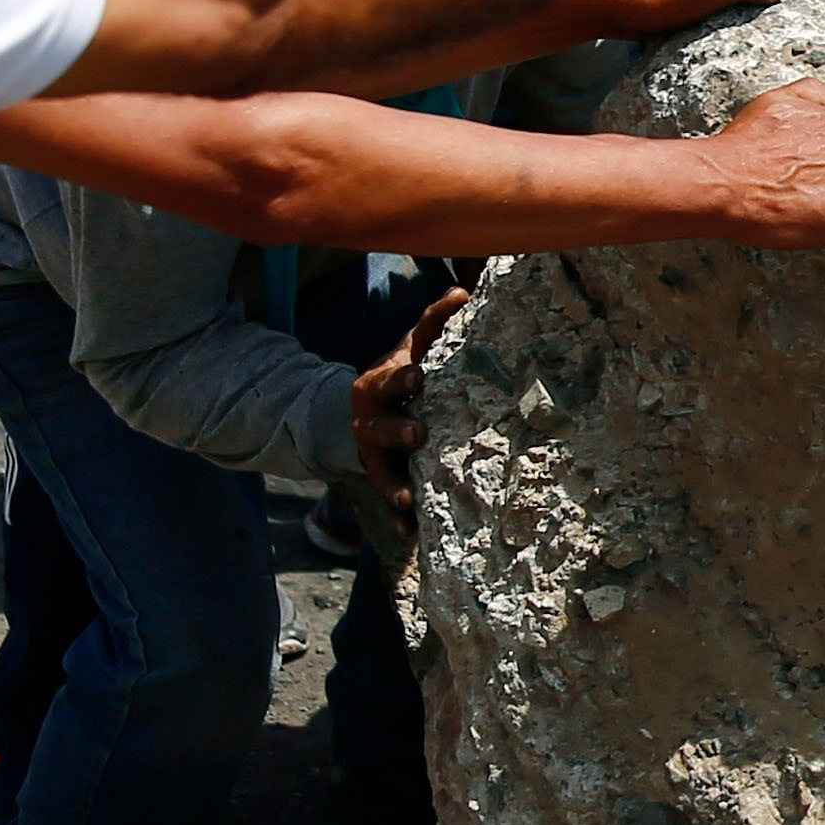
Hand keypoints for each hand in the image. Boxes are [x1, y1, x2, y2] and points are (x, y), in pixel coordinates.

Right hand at [348, 283, 469, 504]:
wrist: (362, 413)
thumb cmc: (403, 375)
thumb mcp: (414, 348)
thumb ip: (436, 323)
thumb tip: (463, 289)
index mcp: (383, 380)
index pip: (395, 374)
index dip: (404, 376)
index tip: (418, 375)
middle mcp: (373, 417)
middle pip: (383, 424)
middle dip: (398, 430)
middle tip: (418, 433)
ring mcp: (374, 451)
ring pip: (382, 467)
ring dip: (395, 481)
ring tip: (408, 495)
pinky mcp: (381, 477)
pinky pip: (389, 502)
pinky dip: (400, 520)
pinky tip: (411, 535)